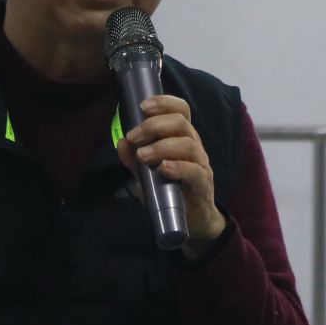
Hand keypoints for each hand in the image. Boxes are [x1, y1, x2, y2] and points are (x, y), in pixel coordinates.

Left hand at [116, 95, 226, 255]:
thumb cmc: (169, 192)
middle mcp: (194, 146)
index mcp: (181, 138)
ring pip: (188, 144)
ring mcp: (200, 164)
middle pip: (181, 123)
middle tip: (134, 136)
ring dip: (161, 146)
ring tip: (143, 156)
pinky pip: (194, 171)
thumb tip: (121, 142)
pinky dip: (178, 167)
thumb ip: (134, 160)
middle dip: (154, 125)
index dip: (164, 103)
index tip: (143, 106)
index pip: (180, 110)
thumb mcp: (146, 175)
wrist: (190, 221)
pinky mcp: (203, 183)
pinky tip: (163, 169)